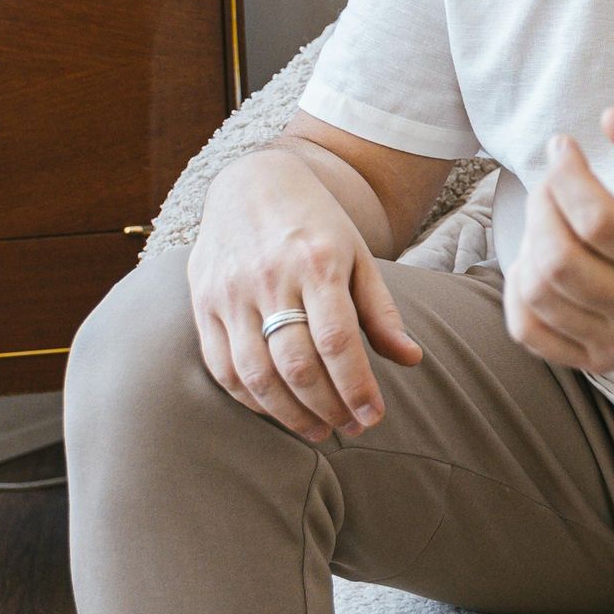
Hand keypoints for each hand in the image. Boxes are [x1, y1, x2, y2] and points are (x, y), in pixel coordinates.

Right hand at [189, 148, 422, 444]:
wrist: (252, 183)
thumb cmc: (315, 225)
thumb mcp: (358, 256)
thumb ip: (381, 310)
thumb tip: (411, 359)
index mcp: (317, 263)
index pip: (338, 341)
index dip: (356, 387)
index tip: (373, 416)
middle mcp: (270, 278)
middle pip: (297, 364)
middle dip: (328, 407)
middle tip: (350, 427)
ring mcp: (230, 293)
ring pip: (256, 374)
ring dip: (289, 414)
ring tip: (318, 430)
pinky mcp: (202, 303)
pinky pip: (222, 367)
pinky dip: (250, 398)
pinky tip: (276, 409)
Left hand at [506, 109, 613, 372]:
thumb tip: (610, 120)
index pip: (599, 221)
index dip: (566, 175)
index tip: (563, 146)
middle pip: (560, 261)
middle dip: (541, 206)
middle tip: (552, 182)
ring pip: (539, 294)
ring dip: (530, 241)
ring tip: (551, 216)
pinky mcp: (600, 359)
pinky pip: (530, 331)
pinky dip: (519, 291)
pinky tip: (540, 259)